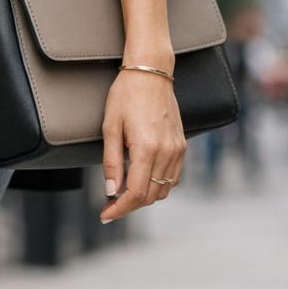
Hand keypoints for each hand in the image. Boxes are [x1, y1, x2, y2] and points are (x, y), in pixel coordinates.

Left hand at [99, 69, 185, 223]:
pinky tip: (141, 181)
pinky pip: (173, 177)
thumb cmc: (125, 96)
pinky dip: (157, 185)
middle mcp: (167, 152)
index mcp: (147, 148)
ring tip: (123, 196)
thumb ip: (111, 163)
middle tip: (109, 208)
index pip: (135, 193)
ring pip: (163, 190)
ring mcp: (178, 149)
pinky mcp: (182, 145)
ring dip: (143, 198)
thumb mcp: (110, 128)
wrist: (151, 72)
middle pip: (150, 196)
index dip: (119, 209)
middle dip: (129, 206)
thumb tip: (111, 192)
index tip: (105, 216)